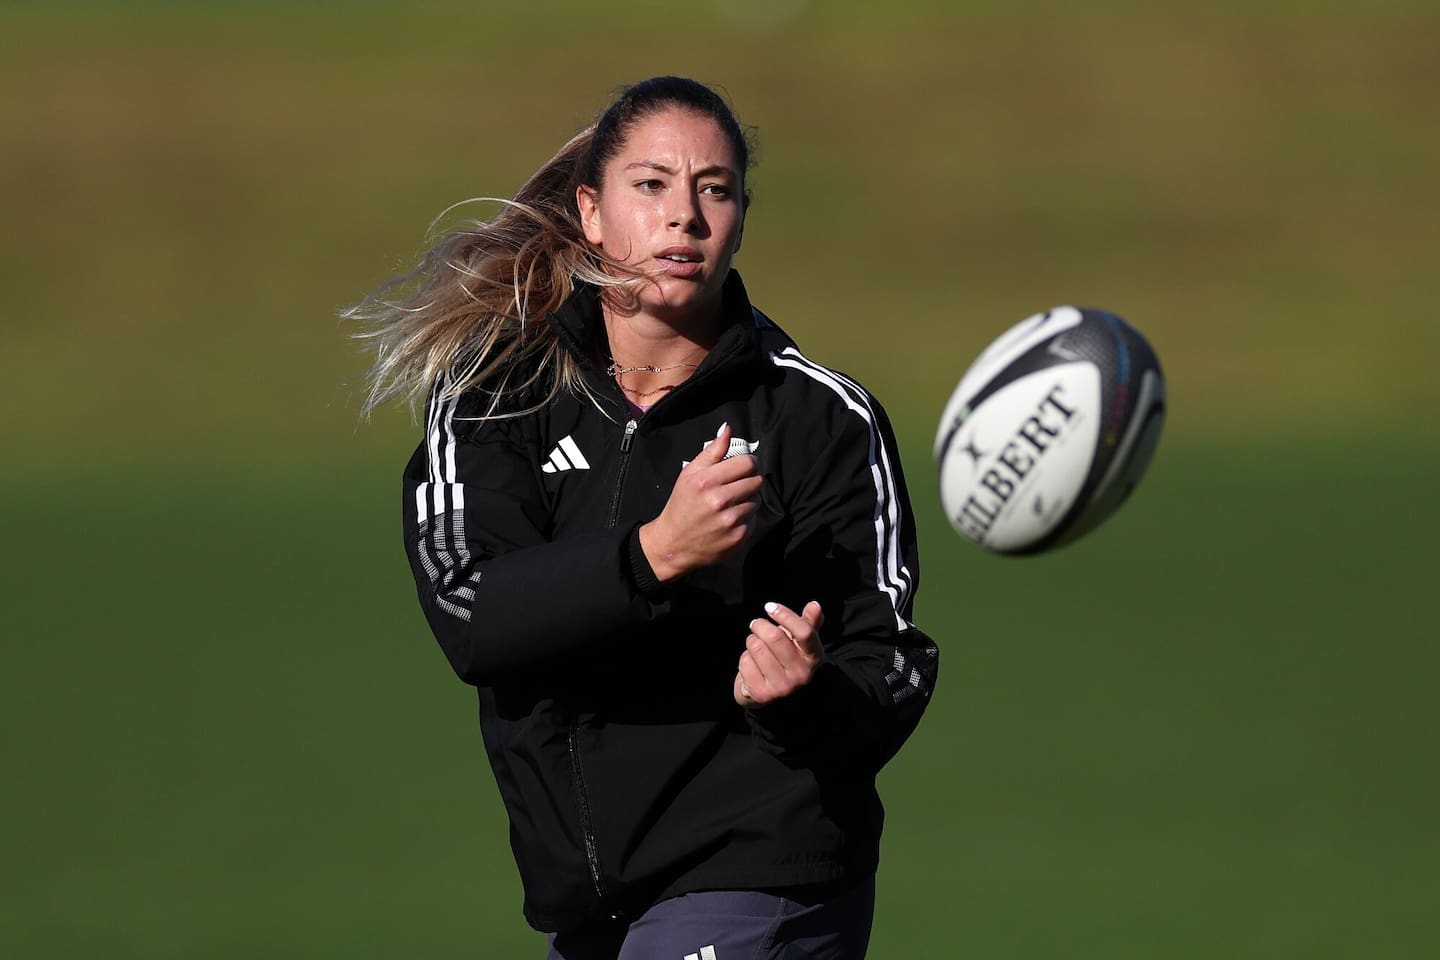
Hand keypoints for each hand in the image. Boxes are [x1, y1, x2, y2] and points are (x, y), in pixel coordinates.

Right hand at [639, 421, 762, 581]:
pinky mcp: (738, 537)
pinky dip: (746, 518)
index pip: (747, 462)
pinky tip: (730, 519)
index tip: (745, 466)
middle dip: (750, 480)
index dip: (750, 462)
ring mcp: (730, 521)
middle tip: (738, 485)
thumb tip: (728, 429)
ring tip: (732, 504)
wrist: (673, 543)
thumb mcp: (689, 474)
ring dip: (748, 500)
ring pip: (757, 500)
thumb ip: (712, 452)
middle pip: (757, 480)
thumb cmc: (681, 505)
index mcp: (707, 481)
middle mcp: (720, 500)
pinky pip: (754, 519)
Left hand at [734, 601, 823, 706]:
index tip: (770, 607)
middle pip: (774, 637)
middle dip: (760, 626)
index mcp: (814, 658)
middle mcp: (802, 675)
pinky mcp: (763, 694)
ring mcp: (783, 687)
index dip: (785, 615)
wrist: (768, 692)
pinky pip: (745, 662)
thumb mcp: (797, 642)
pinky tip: (752, 664)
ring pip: (756, 647)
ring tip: (756, 647)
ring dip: (751, 641)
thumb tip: (814, 605)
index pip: (804, 632)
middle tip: (756, 625)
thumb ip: (807, 623)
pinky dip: (744, 658)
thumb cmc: (784, 658)